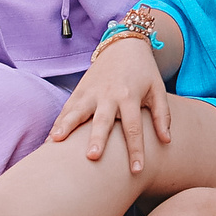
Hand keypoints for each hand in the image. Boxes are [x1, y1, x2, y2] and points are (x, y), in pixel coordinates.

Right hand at [48, 37, 171, 173]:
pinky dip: (57, 123)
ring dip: (66, 127)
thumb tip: (167, 141)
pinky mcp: (79, 91)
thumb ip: (162, 115)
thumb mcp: (158, 89)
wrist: (124, 45)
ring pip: (76, 112)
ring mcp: (91, 92)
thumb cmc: (144, 72)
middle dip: (97, 138)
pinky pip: (66, 109)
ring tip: (56, 143)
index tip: (137, 170)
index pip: (133, 127)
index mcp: (130, 96)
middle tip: (92, 157)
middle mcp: (108, 95)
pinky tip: (49, 140)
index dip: (136, 149)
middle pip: (102, 120)